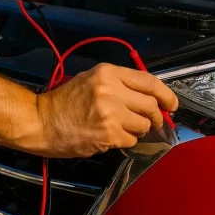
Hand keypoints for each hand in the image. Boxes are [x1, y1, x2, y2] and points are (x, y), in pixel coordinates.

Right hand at [31, 63, 178, 157]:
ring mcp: (110, 114)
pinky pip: (131, 140)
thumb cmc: (65, 101)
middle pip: (150, 105)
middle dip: (155, 116)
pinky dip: (126, 140)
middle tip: (153, 121)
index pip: (149, 82)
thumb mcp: (91, 79)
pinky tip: (112, 136)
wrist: (42, 121)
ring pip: (143, 125)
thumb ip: (120, 83)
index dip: (166, 94)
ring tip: (124, 127)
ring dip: (139, 129)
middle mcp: (111, 91)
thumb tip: (149, 95)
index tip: (172, 104)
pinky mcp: (108, 135)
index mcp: (108, 73)